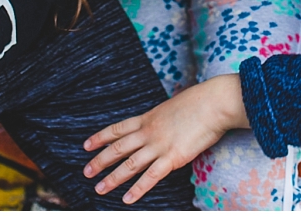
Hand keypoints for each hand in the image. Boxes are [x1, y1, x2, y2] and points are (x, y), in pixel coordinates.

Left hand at [84, 73, 247, 202]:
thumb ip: (162, 118)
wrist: (214, 102)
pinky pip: (151, 177)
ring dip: (113, 178)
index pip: (118, 129)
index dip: (101, 137)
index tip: (86, 144)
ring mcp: (159, 145)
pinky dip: (138, 189)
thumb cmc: (200, 101)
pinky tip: (127, 199)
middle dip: (100, 161)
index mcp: (148, 117)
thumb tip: (160, 121)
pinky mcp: (173, 157)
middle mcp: (149, 132)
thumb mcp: (172, 106)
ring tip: (99, 189)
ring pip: (130, 164)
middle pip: (118, 148)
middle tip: (86, 171)